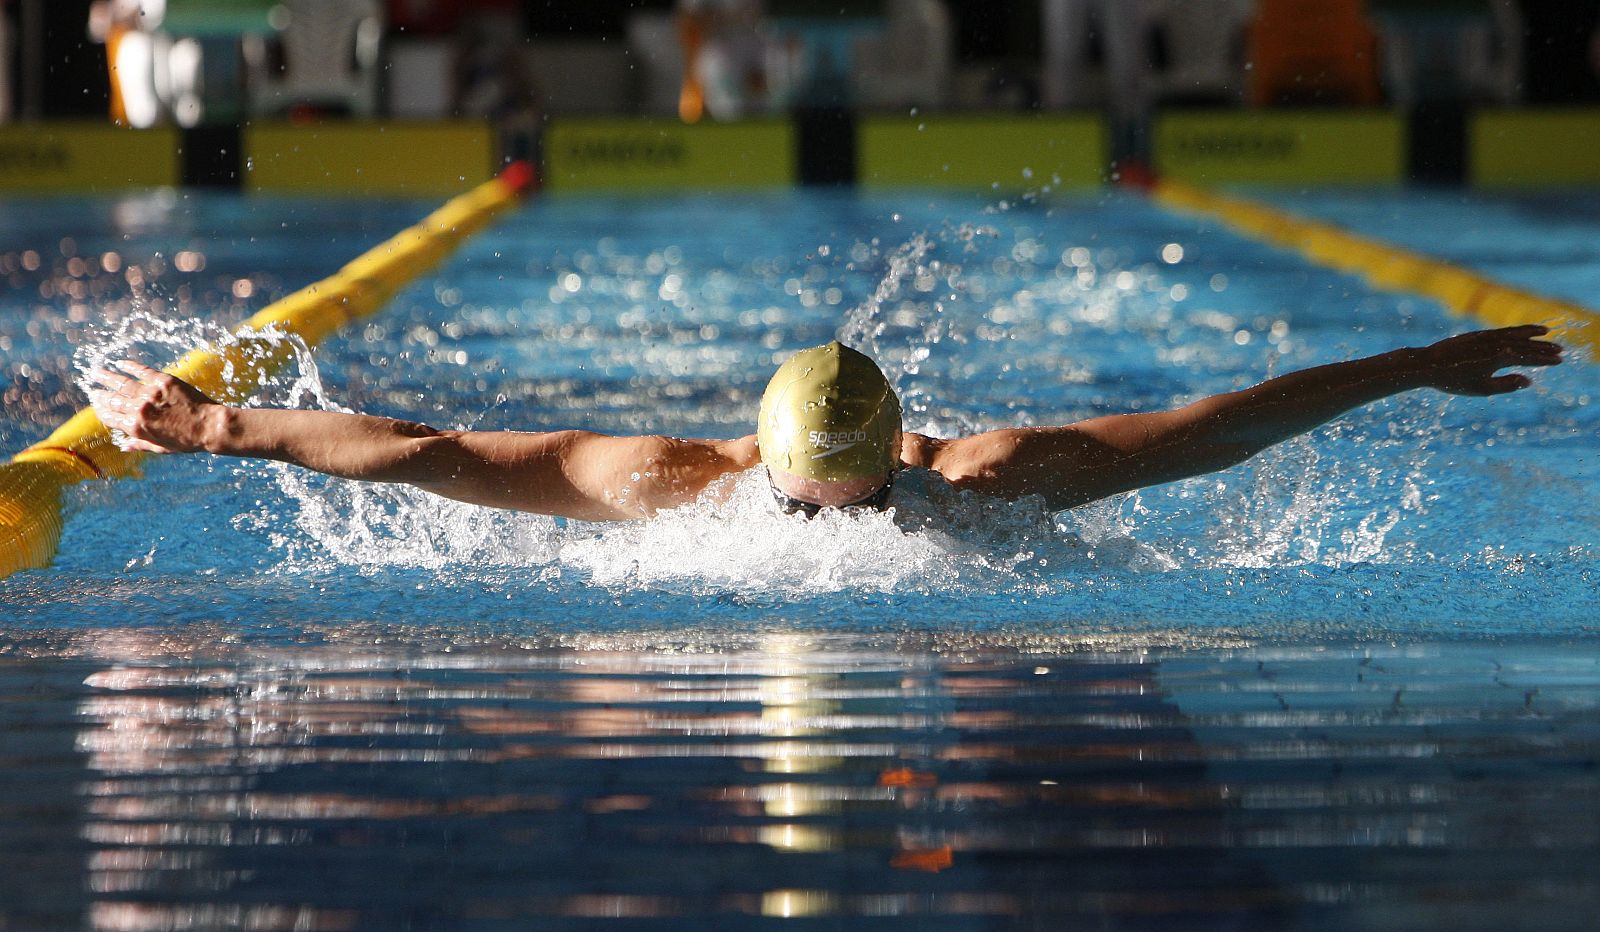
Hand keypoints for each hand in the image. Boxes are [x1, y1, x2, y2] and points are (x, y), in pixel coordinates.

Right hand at [86, 360, 221, 453]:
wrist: (210, 426)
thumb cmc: (188, 440)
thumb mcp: (162, 448)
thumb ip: (141, 444)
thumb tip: (125, 446)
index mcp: (136, 427)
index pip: (110, 417)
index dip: (101, 411)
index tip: (97, 406)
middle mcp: (140, 409)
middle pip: (113, 399)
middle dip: (100, 394)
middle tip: (93, 389)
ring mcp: (151, 393)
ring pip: (123, 383)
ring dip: (107, 377)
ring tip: (96, 372)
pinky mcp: (164, 381)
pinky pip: (143, 371)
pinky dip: (130, 366)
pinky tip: (121, 362)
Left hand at [1416, 325, 1562, 395]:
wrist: (1427, 364)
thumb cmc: (1453, 381)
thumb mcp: (1481, 389)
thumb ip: (1507, 385)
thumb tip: (1530, 381)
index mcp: (1498, 358)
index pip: (1529, 358)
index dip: (1545, 360)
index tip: (1560, 361)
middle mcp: (1494, 344)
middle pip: (1525, 344)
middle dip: (1543, 347)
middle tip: (1561, 350)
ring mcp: (1485, 337)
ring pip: (1514, 333)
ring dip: (1531, 333)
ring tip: (1546, 332)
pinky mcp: (1476, 335)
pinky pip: (1501, 331)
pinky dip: (1514, 330)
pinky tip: (1519, 332)